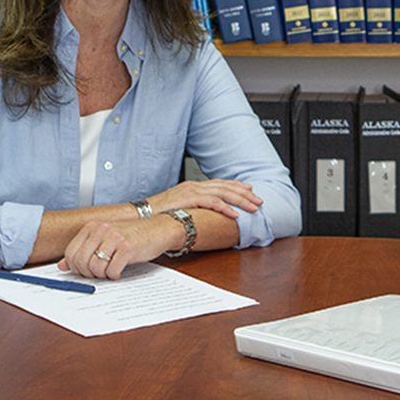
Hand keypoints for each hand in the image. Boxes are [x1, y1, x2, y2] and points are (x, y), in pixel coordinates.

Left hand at [57, 216, 181, 279]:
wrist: (159, 229)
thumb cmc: (132, 235)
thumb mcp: (105, 239)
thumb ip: (83, 250)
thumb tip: (62, 266)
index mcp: (92, 227)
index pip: (71, 252)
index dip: (75, 267)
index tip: (85, 271)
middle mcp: (101, 230)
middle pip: (80, 261)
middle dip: (88, 274)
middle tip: (99, 274)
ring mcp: (114, 238)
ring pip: (95, 267)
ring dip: (102, 275)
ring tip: (110, 271)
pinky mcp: (127, 247)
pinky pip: (112, 270)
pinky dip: (114, 275)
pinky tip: (119, 270)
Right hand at [146, 179, 261, 219]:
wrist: (140, 214)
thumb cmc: (157, 213)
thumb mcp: (179, 207)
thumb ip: (193, 208)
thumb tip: (205, 215)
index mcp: (193, 186)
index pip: (220, 184)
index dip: (237, 186)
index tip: (250, 190)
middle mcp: (194, 186)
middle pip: (225, 187)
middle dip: (245, 194)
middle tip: (259, 200)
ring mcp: (192, 191)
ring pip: (223, 193)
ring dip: (240, 200)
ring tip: (253, 207)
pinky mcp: (188, 199)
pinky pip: (212, 202)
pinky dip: (225, 207)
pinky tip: (235, 213)